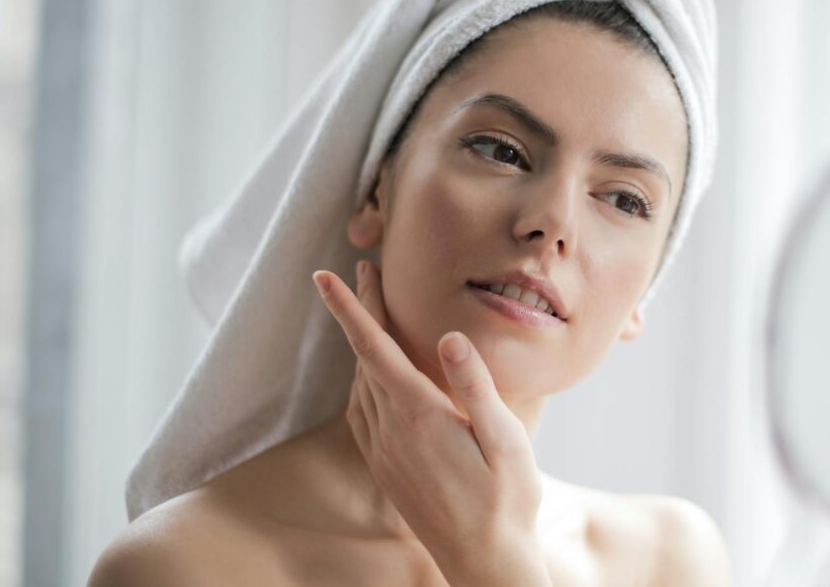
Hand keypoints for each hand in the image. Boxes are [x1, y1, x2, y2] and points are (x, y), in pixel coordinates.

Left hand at [312, 261, 550, 586]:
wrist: (484, 561)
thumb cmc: (506, 500)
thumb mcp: (505, 440)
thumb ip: (476, 386)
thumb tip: (451, 336)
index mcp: (419, 415)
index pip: (374, 348)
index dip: (349, 308)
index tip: (324, 276)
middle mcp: (391, 430)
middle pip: (363, 358)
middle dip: (359, 311)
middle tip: (362, 271)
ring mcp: (383, 452)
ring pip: (359, 384)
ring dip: (360, 345)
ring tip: (370, 314)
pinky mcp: (385, 468)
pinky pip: (361, 412)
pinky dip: (362, 380)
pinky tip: (373, 376)